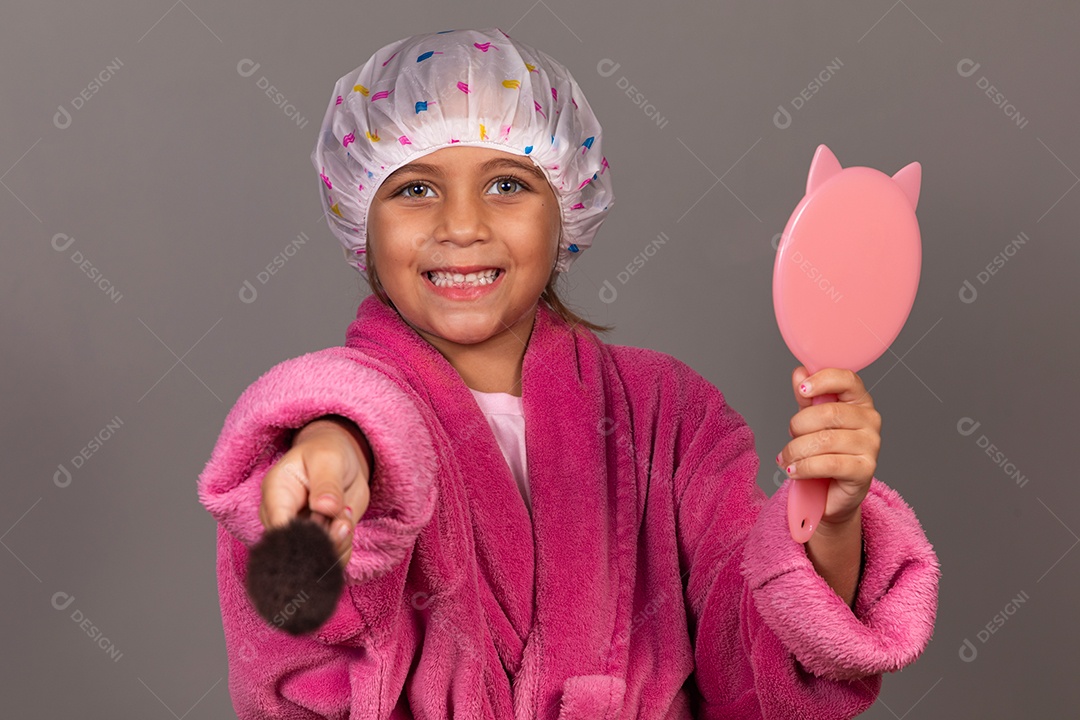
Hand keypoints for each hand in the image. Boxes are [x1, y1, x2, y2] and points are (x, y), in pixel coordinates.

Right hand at [258, 416, 372, 565]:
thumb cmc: (328, 453)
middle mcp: (282, 518)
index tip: (324, 527)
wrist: (341, 460)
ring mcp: (299, 533)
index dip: (301, 535)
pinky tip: (348, 528)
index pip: (278, 525)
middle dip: (325, 541)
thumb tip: (325, 507)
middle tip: (342, 522)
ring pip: (315, 556)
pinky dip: (344, 550)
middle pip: (295, 548)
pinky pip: (330, 559)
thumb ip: (327, 484)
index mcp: (276, 492)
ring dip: (338, 544)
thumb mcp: (329, 459)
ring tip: (346, 519)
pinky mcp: (317, 541)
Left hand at [775, 367, 880, 526]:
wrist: (830, 493)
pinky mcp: (865, 471)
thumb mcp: (812, 420)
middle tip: (790, 437)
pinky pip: (828, 463)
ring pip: (824, 440)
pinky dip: (804, 467)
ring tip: (786, 458)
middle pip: (829, 413)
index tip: (802, 389)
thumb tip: (800, 371)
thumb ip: (808, 397)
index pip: (848, 380)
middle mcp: (870, 421)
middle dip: (799, 425)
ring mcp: (871, 446)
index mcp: (860, 401)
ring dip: (795, 450)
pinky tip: (793, 470)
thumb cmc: (824, 451)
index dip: (823, 380)